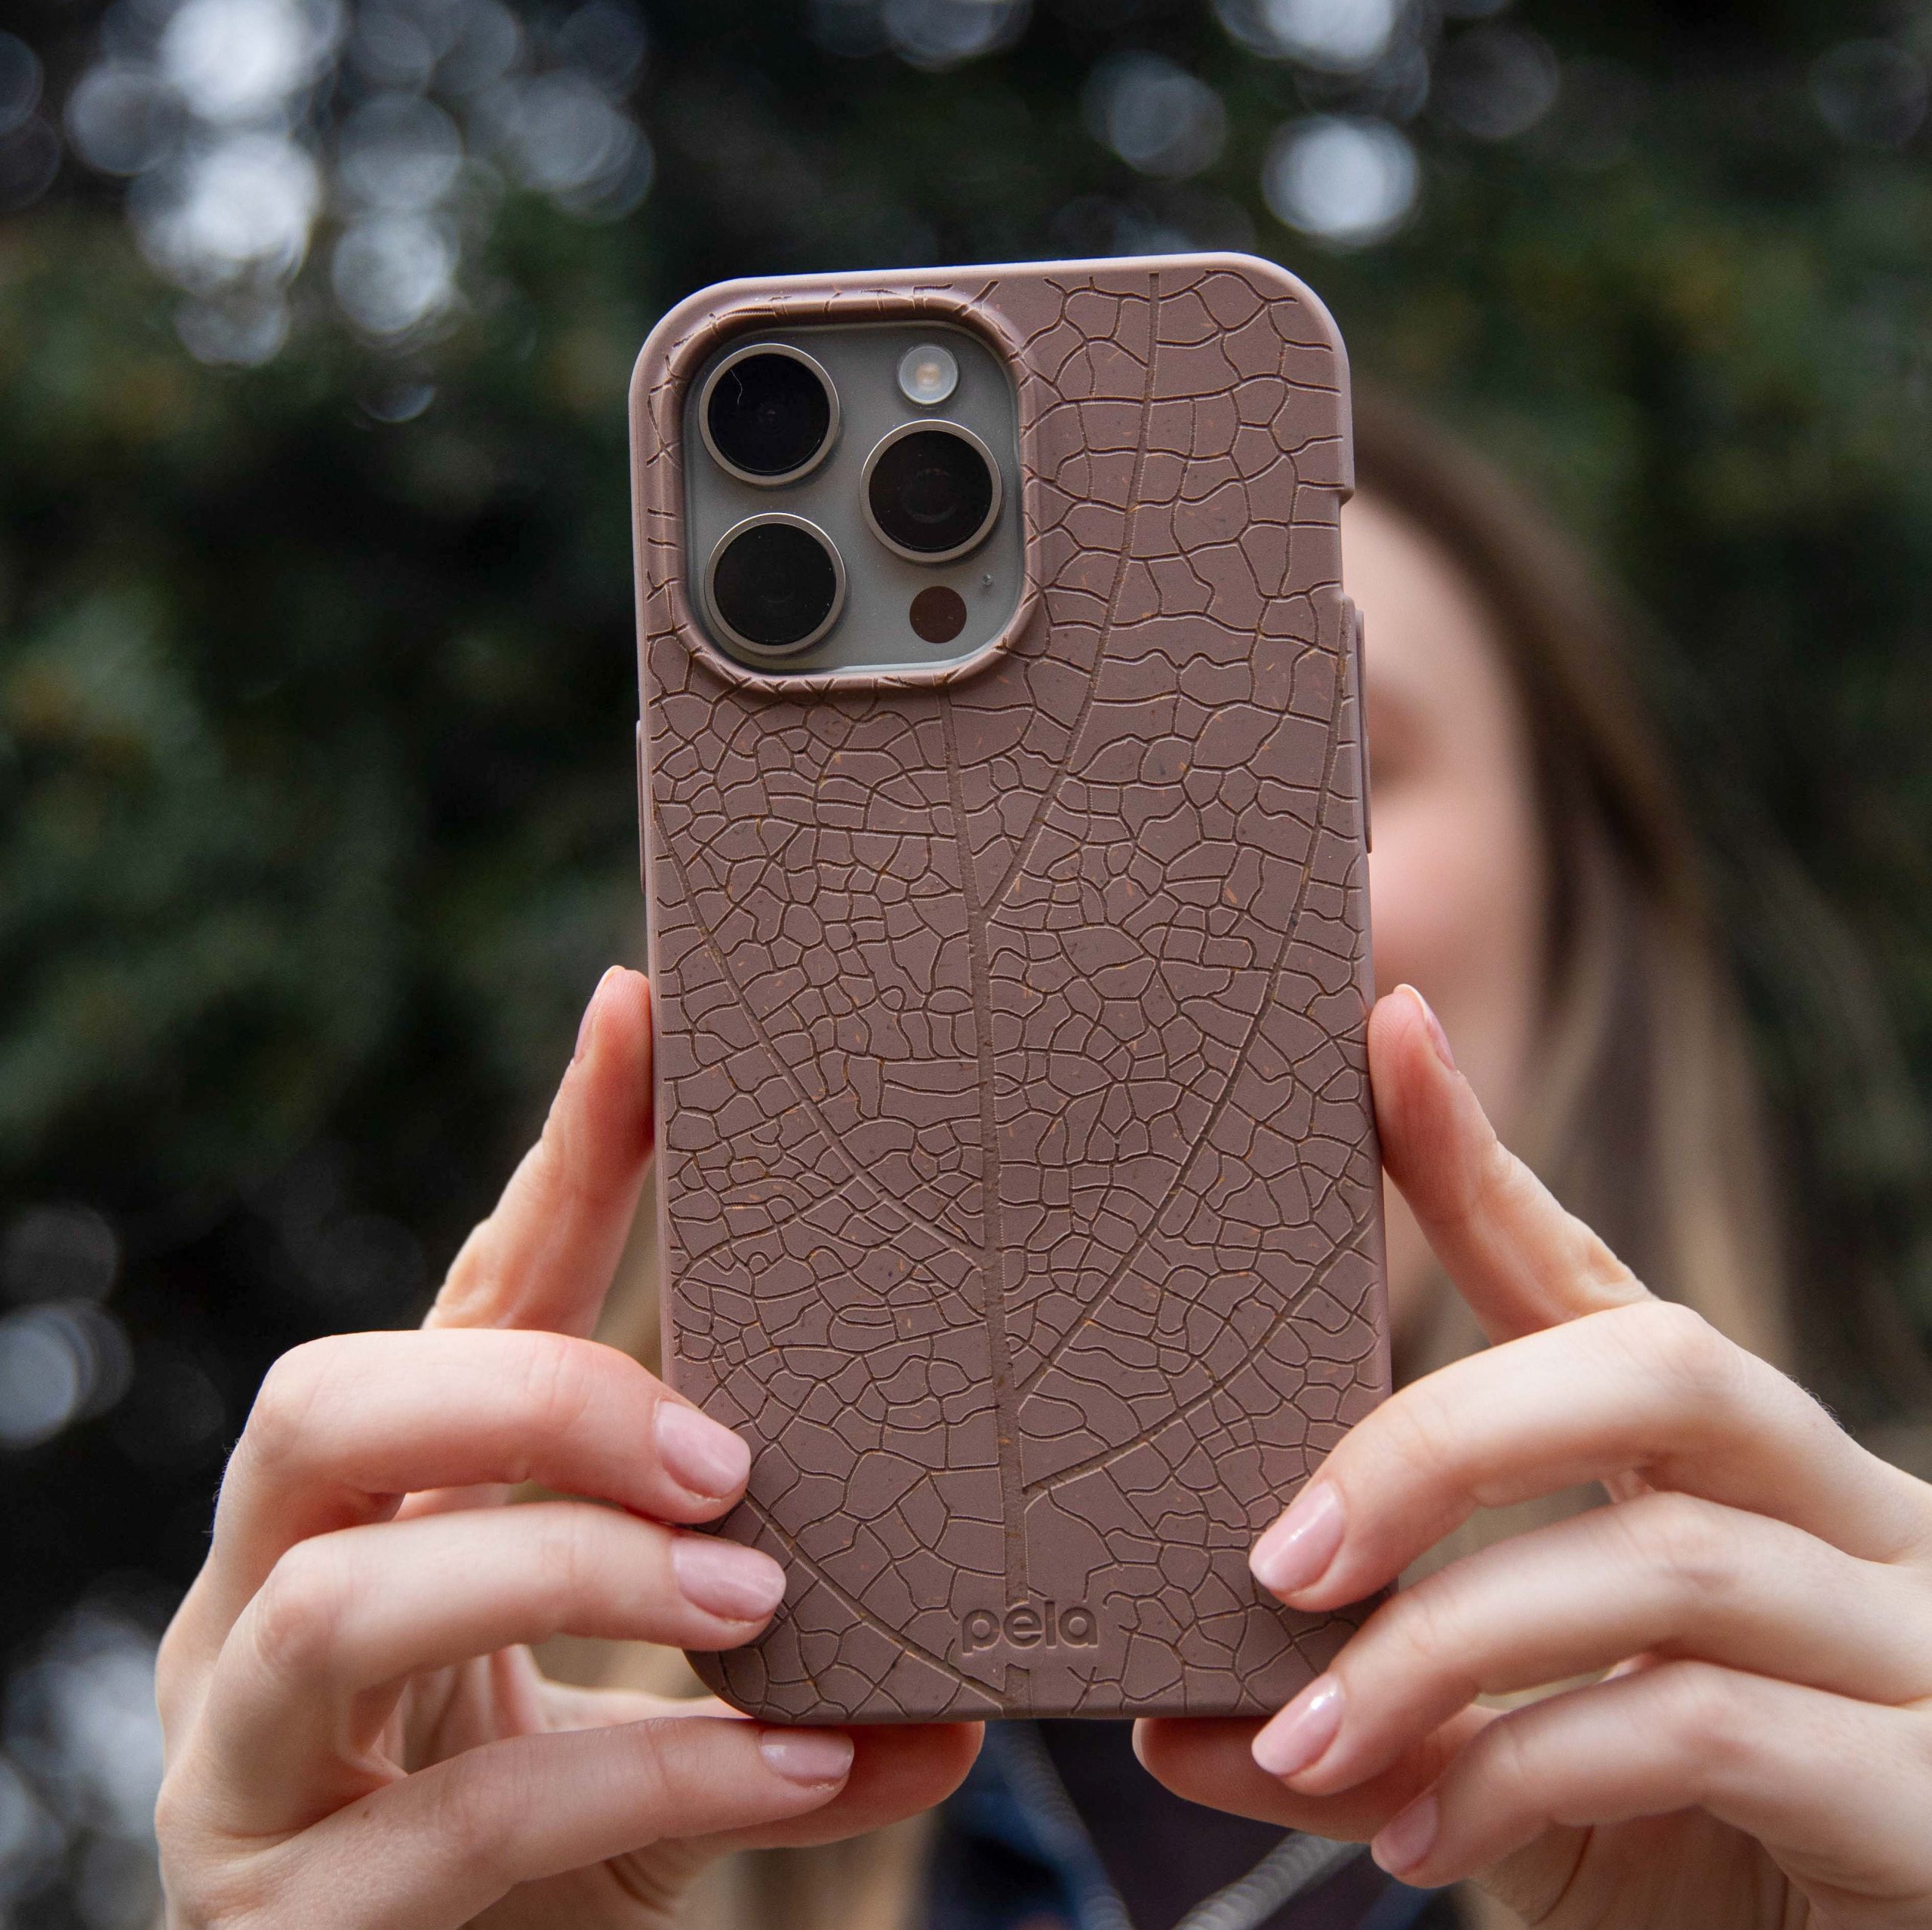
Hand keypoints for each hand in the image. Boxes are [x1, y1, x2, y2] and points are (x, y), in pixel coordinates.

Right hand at [154, 967, 976, 1929]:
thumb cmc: (541, 1836)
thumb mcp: (644, 1701)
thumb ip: (758, 1660)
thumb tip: (962, 1668)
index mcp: (365, 1518)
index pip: (457, 1299)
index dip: (554, 1161)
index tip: (648, 1017)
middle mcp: (256, 1611)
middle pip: (318, 1411)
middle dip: (529, 1401)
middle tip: (727, 1455)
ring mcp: (241, 1770)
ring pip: (335, 1609)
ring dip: (577, 1576)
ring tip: (762, 1600)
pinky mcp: (282, 1926)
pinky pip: (458, 1821)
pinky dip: (662, 1779)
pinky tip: (815, 1765)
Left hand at [1138, 985, 1931, 1929]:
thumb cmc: (1689, 1850)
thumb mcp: (1515, 1760)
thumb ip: (1371, 1722)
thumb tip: (1168, 1717)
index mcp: (1727, 1468)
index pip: (1590, 1278)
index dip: (1481, 1157)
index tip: (1381, 1035)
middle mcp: (1838, 1509)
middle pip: (1653, 1362)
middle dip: (1438, 1440)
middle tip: (1279, 1556)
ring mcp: (1907, 1637)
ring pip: (1657, 1562)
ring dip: (1440, 1651)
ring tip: (1299, 1739)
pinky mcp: (1931, 1788)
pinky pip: (1699, 1731)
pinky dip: (1522, 1776)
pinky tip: (1415, 1837)